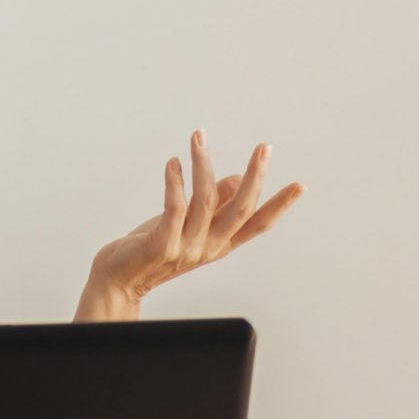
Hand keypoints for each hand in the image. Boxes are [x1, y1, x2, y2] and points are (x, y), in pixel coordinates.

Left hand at [90, 129, 304, 301]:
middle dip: (256, 177)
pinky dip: (175, 182)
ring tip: (199, 138)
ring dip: (203, 164)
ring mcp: (186, 248)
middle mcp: (208, 247)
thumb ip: (214, 203)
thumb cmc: (152, 248)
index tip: (300, 185)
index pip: (257, 224)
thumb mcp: (188, 223)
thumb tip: (237, 178)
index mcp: (219, 243)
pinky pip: (174, 208)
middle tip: (264, 148)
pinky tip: (174, 162)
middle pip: (241, 210)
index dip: (279, 205)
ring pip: (205, 200)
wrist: (118, 281)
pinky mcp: (162, 245)